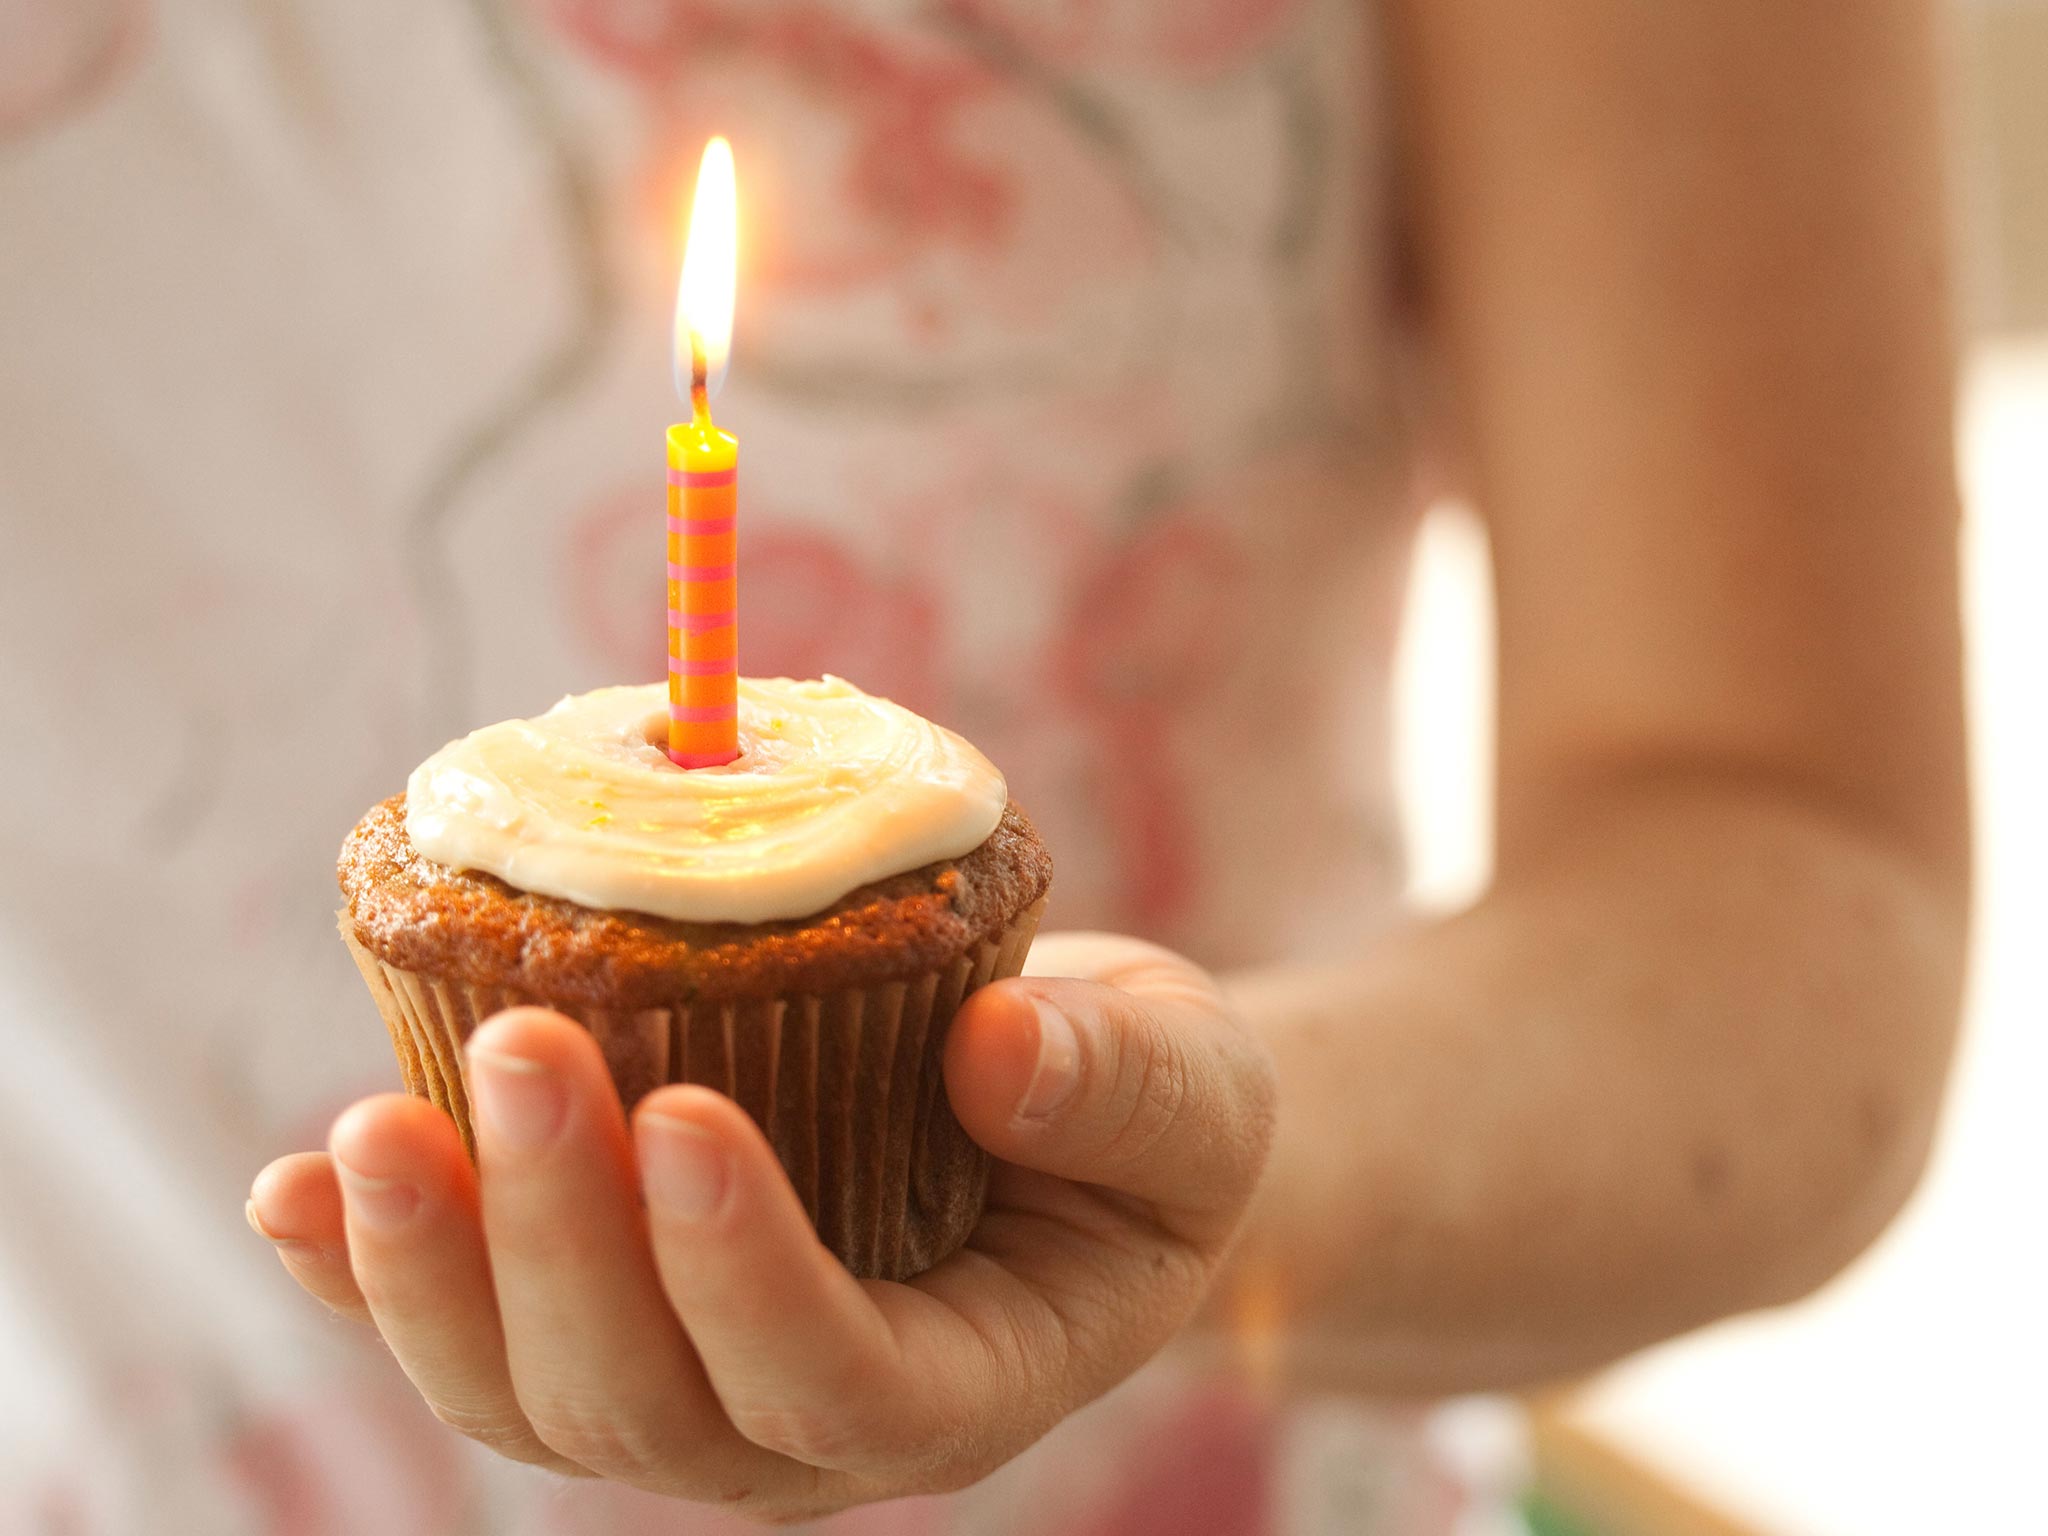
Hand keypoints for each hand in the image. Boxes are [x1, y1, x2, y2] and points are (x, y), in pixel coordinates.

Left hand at [249, 934, 1274, 1521]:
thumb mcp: (1194, 1088)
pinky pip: (472, 1330)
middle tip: (524, 1048)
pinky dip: (370, 1274)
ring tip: (365, 1132)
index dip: (746, 1275)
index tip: (687, 1117)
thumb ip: (1122, 1084)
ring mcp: (693, 1389)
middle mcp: (802, 1433)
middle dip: (562, 1243)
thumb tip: (994, 1048)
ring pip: (533, 1398)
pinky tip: (294, 1189)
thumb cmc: (1147, 1115)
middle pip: (647, 1404)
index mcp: (963, 1389)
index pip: (835, 1383)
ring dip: (435, 1272)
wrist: (1075, 1131)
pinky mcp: (614, 1314)